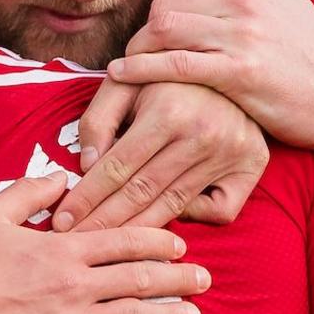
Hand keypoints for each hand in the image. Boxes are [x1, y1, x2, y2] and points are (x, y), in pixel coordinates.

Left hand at [55, 80, 270, 233]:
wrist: (228, 66)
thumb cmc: (165, 77)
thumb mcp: (125, 82)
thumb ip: (98, 119)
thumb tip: (87, 166)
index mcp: (168, 112)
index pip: (116, 168)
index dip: (86, 198)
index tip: (61, 222)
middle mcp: (202, 136)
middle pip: (141, 193)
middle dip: (103, 223)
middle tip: (76, 243)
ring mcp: (231, 153)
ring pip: (174, 207)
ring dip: (136, 232)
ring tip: (105, 247)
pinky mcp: (251, 166)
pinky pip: (219, 211)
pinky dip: (193, 219)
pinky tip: (165, 219)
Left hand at [103, 0, 313, 153]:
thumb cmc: (311, 62)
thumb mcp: (285, 9)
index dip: (157, 13)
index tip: (149, 39)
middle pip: (165, 4)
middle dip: (143, 31)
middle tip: (132, 56)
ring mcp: (244, 32)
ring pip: (164, 28)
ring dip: (137, 50)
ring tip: (124, 70)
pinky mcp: (240, 70)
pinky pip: (174, 63)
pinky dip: (141, 69)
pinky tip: (122, 77)